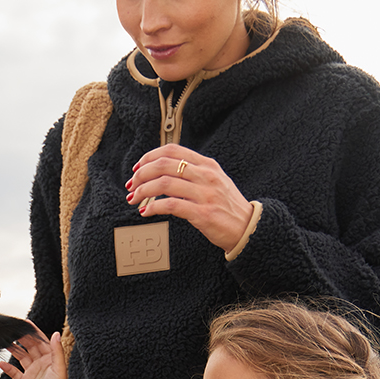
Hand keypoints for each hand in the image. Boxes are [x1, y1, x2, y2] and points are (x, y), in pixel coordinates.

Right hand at [0, 331, 74, 378]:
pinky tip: (1, 363)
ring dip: (14, 350)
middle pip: (29, 347)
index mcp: (50, 359)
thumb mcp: (58, 368)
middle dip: (21, 338)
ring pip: (21, 358)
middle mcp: (41, 364)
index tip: (24, 322)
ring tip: (4, 342)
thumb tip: (55, 333)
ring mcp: (32, 373)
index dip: (33, 332)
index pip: (41, 341)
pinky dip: (8, 368)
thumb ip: (56, 350)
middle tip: (10, 330)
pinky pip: (15, 373)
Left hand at [127, 144, 254, 253]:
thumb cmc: (228, 206)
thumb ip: (194, 173)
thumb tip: (165, 171)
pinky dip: (153, 207)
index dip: (149, 156)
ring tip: (134, 199)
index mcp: (207, 165)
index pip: (172, 150)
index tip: (138, 167)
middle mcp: (206, 176)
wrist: (247, 228)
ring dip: (143, 191)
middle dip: (141, 174)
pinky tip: (146, 212)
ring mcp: (205, 194)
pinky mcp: (203, 214)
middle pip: (164, 165)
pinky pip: (171, 206)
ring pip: (164, 184)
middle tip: (132, 185)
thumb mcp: (215, 181)